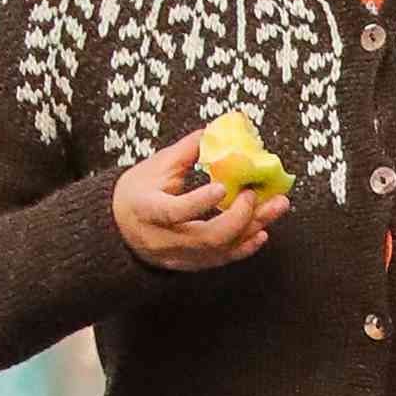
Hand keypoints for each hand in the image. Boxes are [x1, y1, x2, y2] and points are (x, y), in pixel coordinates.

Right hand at [113, 129, 290, 271]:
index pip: (174, 212)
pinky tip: (262, 230)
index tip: (223, 187)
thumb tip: (213, 131)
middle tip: (256, 194)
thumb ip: (184, 152)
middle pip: (207, 237)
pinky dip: (245, 246)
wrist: (118, 229)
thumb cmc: (136, 194)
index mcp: (147, 211)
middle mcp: (162, 239)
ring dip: (253, 227)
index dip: (199, 202)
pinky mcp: (191, 264)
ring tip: (277, 206)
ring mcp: (178, 256)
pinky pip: (222, 260)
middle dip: (239, 216)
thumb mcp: (153, 169)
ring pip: (220, 250)